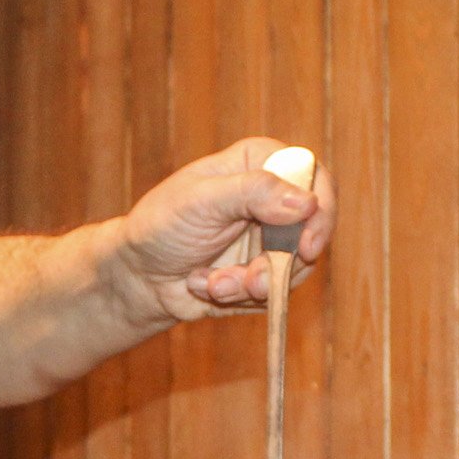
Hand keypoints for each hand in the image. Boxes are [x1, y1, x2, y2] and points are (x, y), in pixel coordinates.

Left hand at [105, 136, 337, 319]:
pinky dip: (241, 297)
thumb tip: (306, 202)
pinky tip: (207, 286)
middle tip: (249, 283)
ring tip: (212, 283)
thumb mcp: (201, 200)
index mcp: (260, 162)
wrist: (138, 276)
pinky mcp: (266, 272)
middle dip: (279, 265)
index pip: (313, 177)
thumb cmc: (160, 226)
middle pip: (313, 229)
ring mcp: (273, 238)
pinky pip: (276, 292)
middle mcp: (274, 198)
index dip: (320, 212)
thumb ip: (252, 193)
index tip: (305, 247)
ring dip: (252, 285)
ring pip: (296, 267)